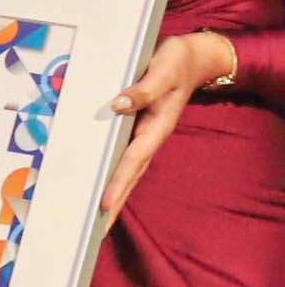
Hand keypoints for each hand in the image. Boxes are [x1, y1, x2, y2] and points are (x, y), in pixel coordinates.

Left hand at [102, 28, 237, 223]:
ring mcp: (144, 135)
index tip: (104, 204)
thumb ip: (141, 90)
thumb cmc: (176, 62)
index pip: (132, 161)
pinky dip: (111, 172)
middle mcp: (149, 136)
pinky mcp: (137, 128)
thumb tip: (117, 105)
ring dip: (113, 192)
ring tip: (96, 218)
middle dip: (115, 202)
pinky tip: (98, 182)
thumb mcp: (162, 71)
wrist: (190, 57)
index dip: (118, 182)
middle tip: (96, 229)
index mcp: (156, 127)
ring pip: (126, 169)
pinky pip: (122, 155)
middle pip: (130, 175)